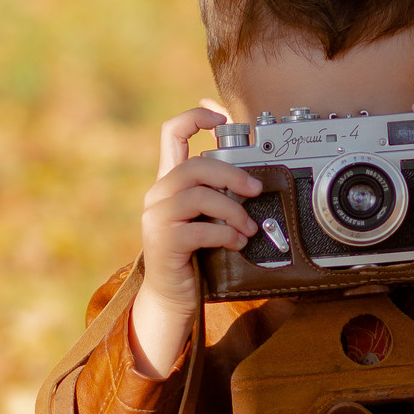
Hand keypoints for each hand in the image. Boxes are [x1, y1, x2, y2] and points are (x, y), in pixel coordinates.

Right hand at [128, 104, 261, 377]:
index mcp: (170, 180)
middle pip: (195, 165)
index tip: (220, 117)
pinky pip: (200, 229)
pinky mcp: (164, 241)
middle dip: (232, 174)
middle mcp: (159, 193)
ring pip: (198, 195)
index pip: (172, 132)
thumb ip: (220, 194)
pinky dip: (225, 234)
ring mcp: (158, 217)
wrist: (173, 295)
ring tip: (248, 228)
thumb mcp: (206, 217)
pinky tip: (236, 243)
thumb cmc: (196, 253)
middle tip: (256, 190)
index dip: (196, 117)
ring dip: (232, 210)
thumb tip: (256, 177)